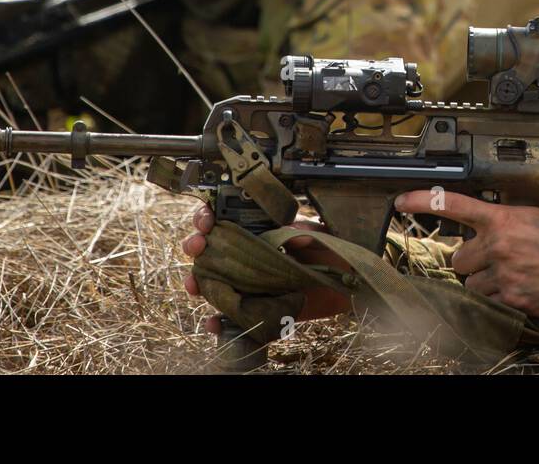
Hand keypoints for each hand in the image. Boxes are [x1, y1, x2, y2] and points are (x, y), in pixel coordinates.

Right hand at [181, 204, 350, 331]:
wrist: (344, 283)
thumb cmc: (328, 250)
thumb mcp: (318, 234)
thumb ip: (305, 232)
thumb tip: (294, 237)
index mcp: (256, 230)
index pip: (224, 219)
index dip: (208, 218)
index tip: (206, 221)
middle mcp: (245, 254)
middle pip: (209, 248)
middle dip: (195, 245)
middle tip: (197, 246)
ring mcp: (247, 281)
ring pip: (211, 281)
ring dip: (196, 281)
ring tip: (194, 284)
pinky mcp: (254, 308)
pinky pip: (230, 316)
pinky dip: (217, 321)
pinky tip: (214, 322)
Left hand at [395, 190, 538, 318]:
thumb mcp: (537, 216)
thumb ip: (506, 220)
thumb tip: (487, 225)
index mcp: (504, 219)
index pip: (453, 204)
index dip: (422, 201)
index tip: (401, 201)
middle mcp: (499, 245)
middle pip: (457, 258)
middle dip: (470, 260)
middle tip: (492, 259)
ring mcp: (503, 275)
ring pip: (470, 283)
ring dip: (483, 282)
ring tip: (510, 275)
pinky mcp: (512, 300)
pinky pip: (489, 301)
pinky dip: (499, 298)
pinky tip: (520, 289)